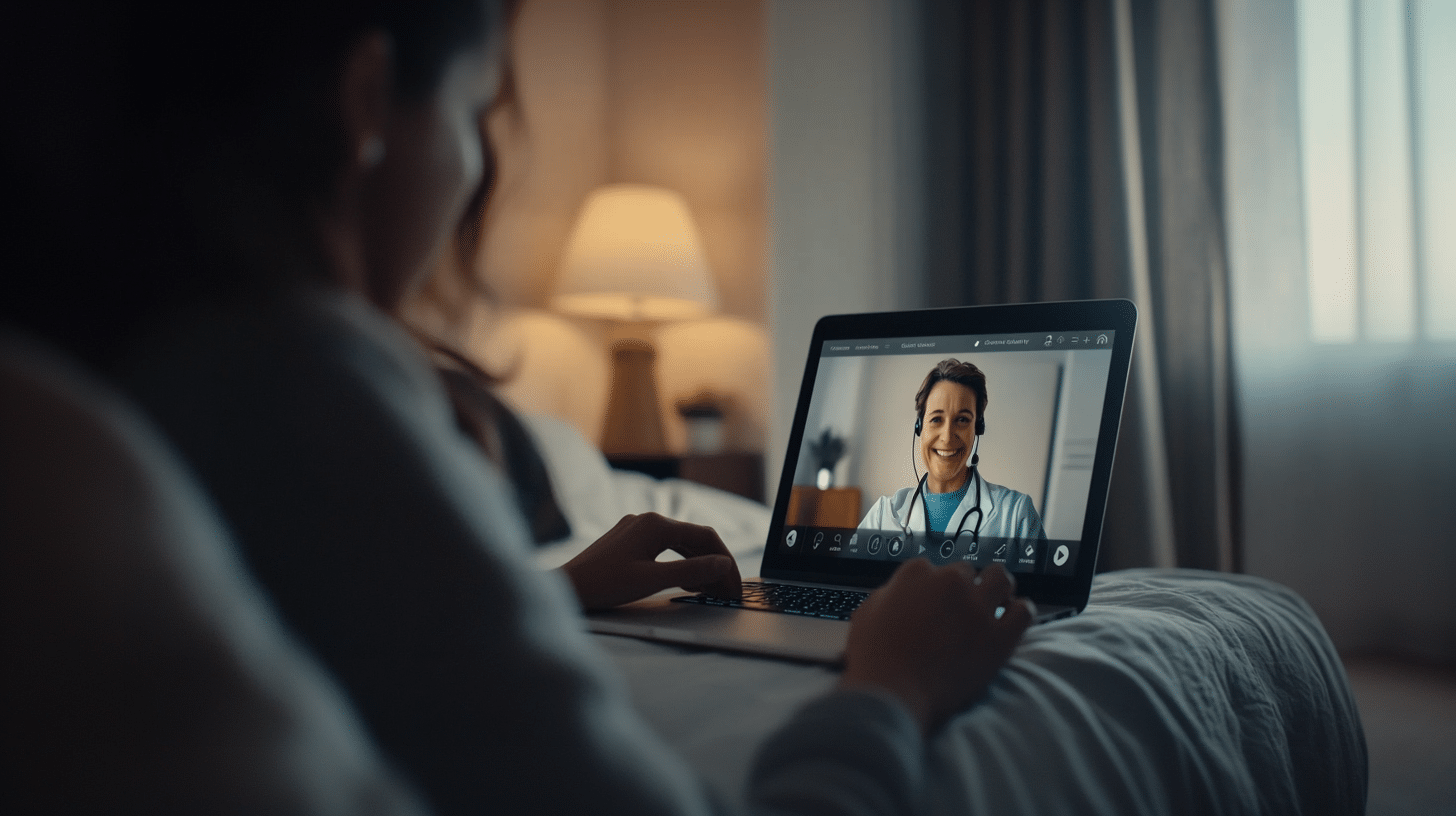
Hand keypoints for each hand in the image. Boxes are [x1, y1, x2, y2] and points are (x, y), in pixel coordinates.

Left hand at [559, 513, 741, 610]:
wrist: (566, 588)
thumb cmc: (603, 585)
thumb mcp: (652, 580)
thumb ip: (691, 571)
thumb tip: (722, 564)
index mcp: (656, 525)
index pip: (706, 537)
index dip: (725, 561)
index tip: (735, 585)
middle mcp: (648, 520)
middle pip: (695, 539)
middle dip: (715, 565)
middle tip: (728, 591)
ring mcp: (637, 529)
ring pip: (681, 544)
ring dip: (699, 565)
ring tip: (712, 590)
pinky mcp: (629, 541)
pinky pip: (665, 548)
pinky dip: (681, 564)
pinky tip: (687, 582)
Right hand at [839, 561, 1031, 734]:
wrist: (892, 693)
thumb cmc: (874, 658)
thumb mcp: (867, 613)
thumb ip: (890, 595)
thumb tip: (902, 595)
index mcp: (916, 574)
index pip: (932, 568)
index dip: (933, 587)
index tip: (933, 603)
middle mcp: (950, 583)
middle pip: (966, 572)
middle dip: (964, 587)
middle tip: (959, 610)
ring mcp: (977, 608)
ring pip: (1001, 578)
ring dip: (997, 587)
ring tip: (994, 602)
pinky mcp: (999, 637)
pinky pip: (1024, 611)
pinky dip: (1019, 611)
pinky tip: (1011, 619)